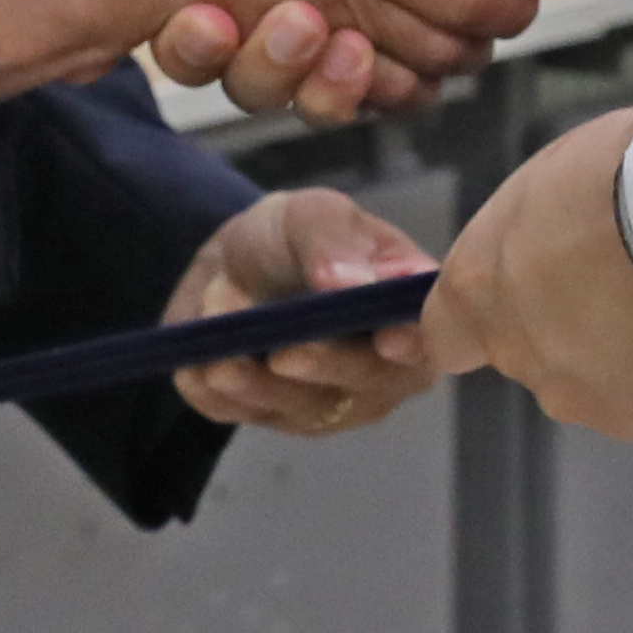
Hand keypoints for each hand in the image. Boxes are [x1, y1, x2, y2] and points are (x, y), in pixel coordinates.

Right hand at [0, 0, 580, 109]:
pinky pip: (385, 97)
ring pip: (315, 90)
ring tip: (330, 38)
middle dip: (258, 61)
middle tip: (274, 25)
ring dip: (314, 81)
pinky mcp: (427, 47)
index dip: (190, 33)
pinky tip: (372, 54)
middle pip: (252, 65)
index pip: (200, 10)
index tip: (197, 16)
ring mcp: (372, 15)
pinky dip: (380, 91)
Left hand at [168, 184, 446, 436]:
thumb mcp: (311, 215)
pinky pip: (245, 413)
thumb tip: (354, 283)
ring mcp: (327, 405)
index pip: (430, 342)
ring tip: (226, 361)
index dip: (414, 345)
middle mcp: (382, 374)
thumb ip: (334, 241)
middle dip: (326, 367)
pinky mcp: (269, 416)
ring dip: (262, 386)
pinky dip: (221, 392)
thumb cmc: (292, 237)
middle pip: (366, 386)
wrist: (230, 264)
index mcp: (410, 317)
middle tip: (288, 353)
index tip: (387, 341)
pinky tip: (203, 367)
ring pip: (303, 409)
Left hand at [427, 102, 632, 435]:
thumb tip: (545, 248)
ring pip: (591, 380)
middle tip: (624, 277)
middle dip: (567, 325)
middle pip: (530, 355)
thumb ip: (529, 238)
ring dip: (620, 352)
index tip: (518, 300)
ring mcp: (578, 393)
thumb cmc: (627, 167)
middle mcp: (515, 352)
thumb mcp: (552, 182)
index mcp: (476, 287)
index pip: (444, 337)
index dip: (480, 323)